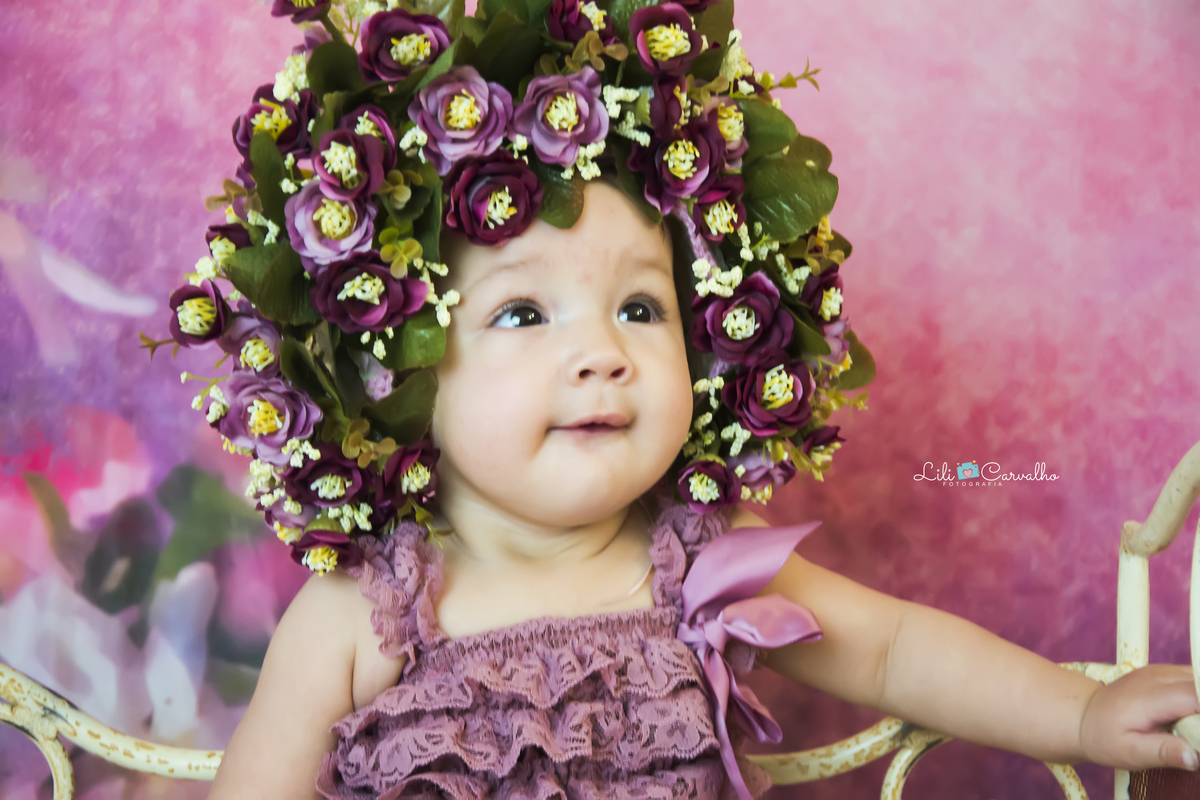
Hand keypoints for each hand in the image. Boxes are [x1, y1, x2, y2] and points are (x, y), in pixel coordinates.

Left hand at [1079, 664, 1199, 770]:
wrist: (1083, 714)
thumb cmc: (1105, 737)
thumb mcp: (1131, 752)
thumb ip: (1163, 753)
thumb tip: (1195, 757)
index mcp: (1150, 697)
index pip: (1196, 696)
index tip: (1197, 733)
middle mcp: (1158, 677)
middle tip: (1192, 734)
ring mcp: (1160, 670)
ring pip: (1198, 678)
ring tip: (1189, 726)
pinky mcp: (1163, 672)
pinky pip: (1192, 679)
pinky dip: (1197, 696)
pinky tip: (1186, 716)